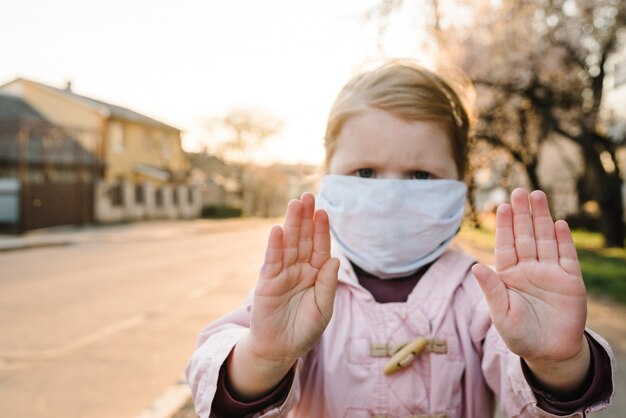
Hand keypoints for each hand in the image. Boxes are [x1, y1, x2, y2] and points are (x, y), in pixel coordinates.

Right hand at [248, 192, 338, 365]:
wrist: (280, 349)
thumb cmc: (305, 330)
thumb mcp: (323, 308)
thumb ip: (328, 284)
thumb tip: (335, 258)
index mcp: (316, 274)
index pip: (320, 247)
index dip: (321, 230)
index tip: (323, 212)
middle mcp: (299, 269)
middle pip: (303, 239)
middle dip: (305, 218)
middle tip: (308, 196)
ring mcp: (282, 273)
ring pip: (288, 245)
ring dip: (291, 224)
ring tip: (294, 204)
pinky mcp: (267, 282)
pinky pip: (272, 261)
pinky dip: (275, 246)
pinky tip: (277, 230)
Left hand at [472, 188, 588, 392]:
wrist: (550, 353)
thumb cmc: (520, 335)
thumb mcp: (502, 315)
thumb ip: (492, 290)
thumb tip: (475, 266)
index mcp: (508, 275)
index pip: (505, 245)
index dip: (504, 226)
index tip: (501, 206)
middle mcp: (528, 269)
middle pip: (525, 236)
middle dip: (522, 214)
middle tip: (519, 191)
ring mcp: (549, 272)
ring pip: (545, 240)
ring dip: (542, 218)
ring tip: (537, 195)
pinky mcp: (570, 280)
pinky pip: (566, 256)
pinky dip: (563, 240)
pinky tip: (558, 223)